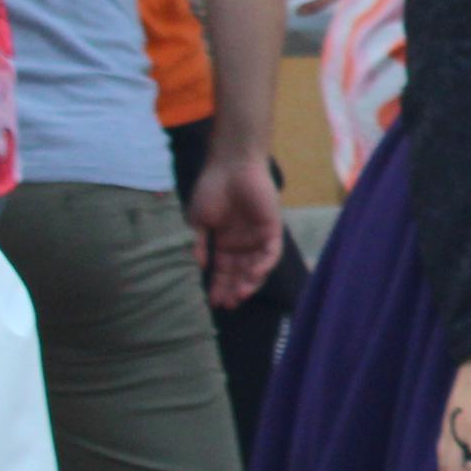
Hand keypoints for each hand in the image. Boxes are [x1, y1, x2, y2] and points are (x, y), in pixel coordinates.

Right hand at [185, 147, 283, 307]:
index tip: (212, 302)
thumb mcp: (199, 222)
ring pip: (258, 267)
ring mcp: (258, 236)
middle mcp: (243, 243)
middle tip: (228, 304)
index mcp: (225, 242)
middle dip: (235, 290)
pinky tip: (253, 275)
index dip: (219, 286)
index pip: (224, 271)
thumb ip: (199, 245)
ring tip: (240, 295)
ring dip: (250, 282)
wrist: (230, 166)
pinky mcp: (272, 229)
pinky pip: (272, 253)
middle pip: (241, 273)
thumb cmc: (211, 190)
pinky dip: (264, 265)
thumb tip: (198, 269)